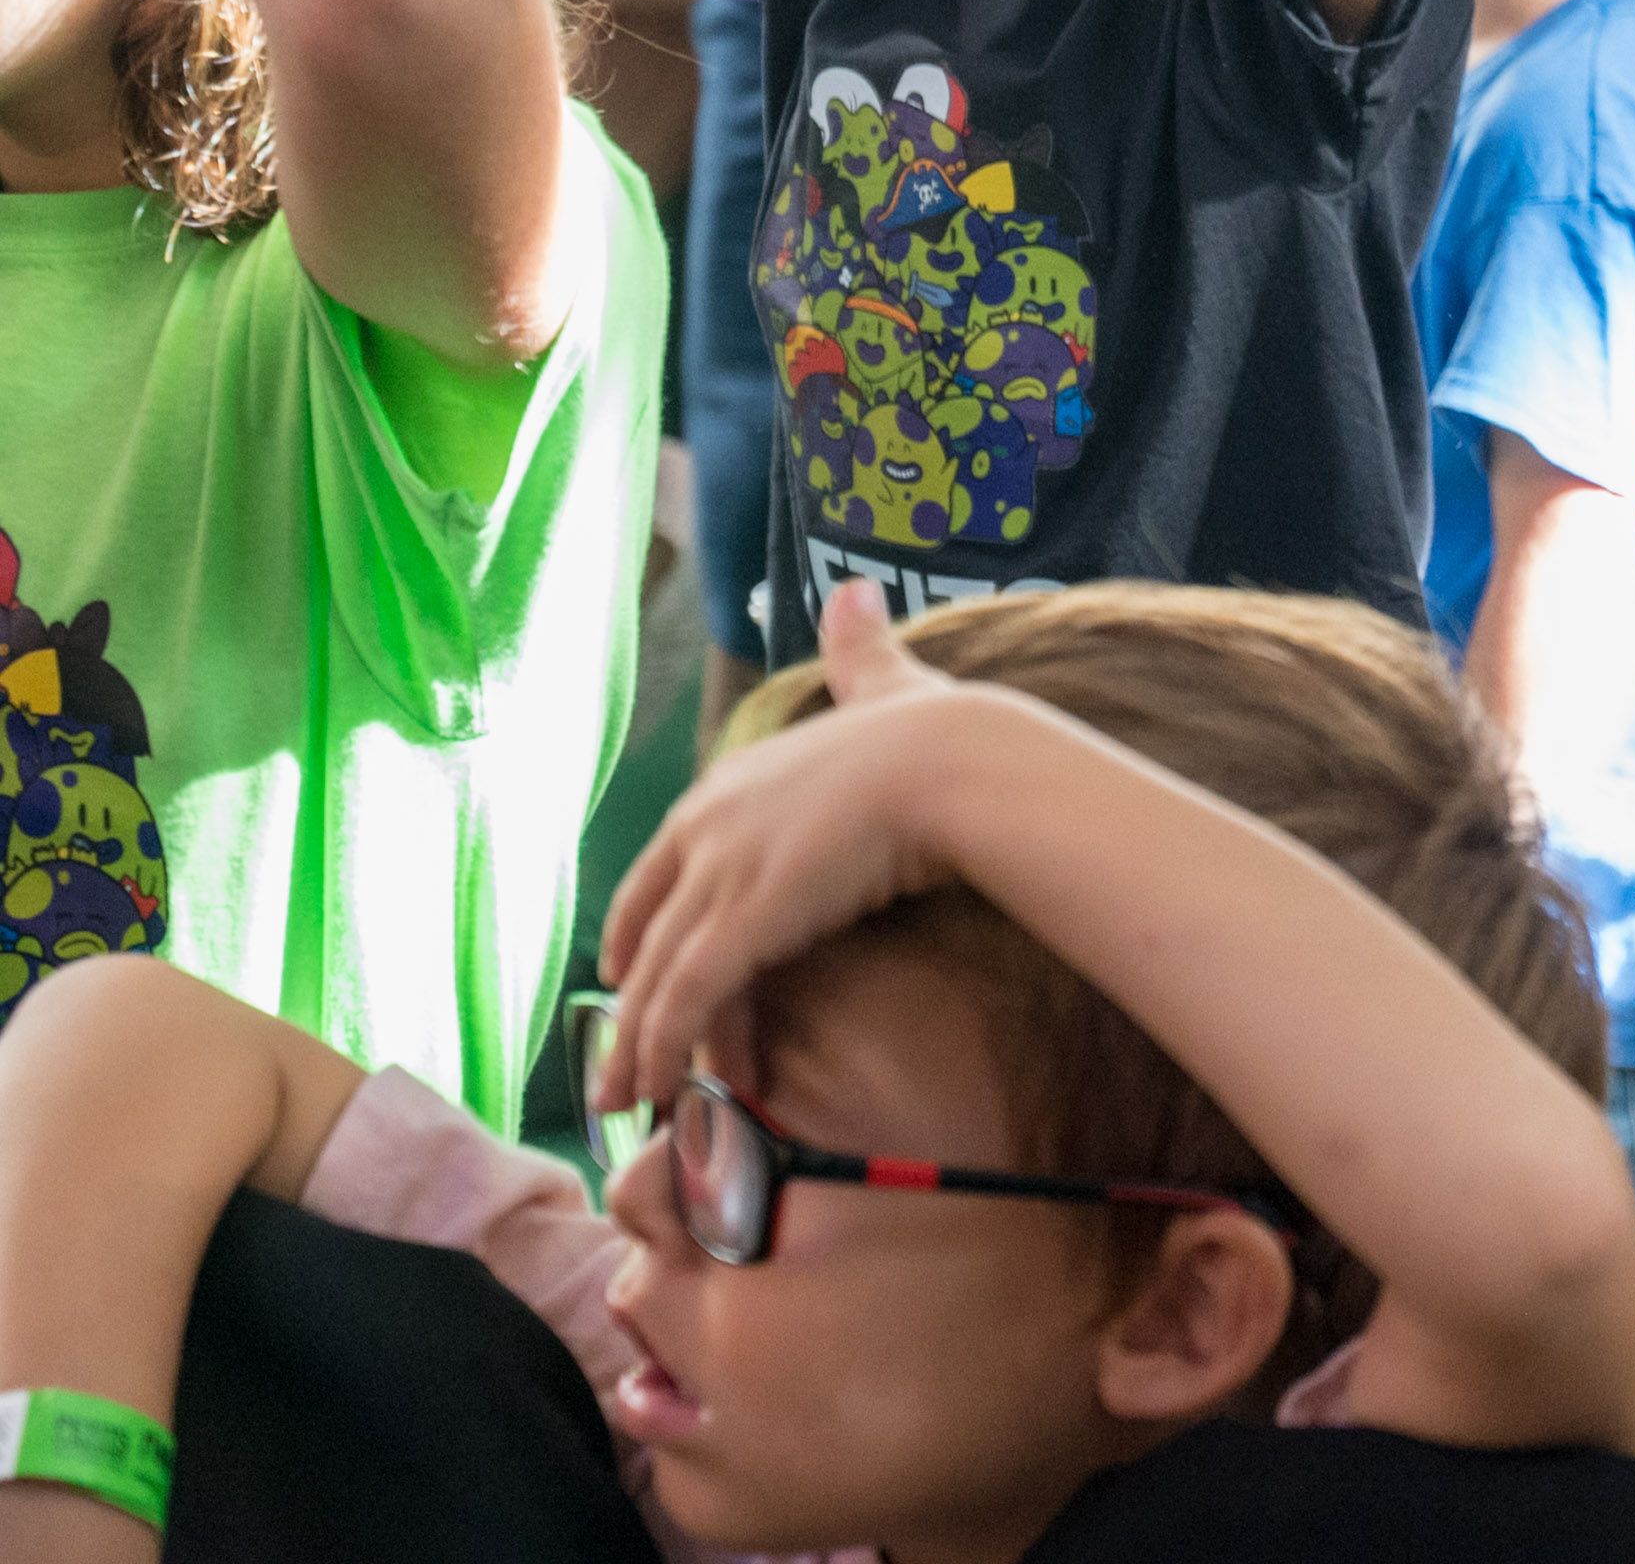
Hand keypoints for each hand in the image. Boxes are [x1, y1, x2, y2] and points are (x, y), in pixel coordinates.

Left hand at [588, 579, 978, 1115]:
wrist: (956, 760)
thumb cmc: (937, 732)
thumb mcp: (884, 685)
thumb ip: (860, 652)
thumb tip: (856, 594)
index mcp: (731, 784)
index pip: (660, 867)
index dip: (643, 923)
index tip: (630, 968)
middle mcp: (708, 826)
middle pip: (648, 929)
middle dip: (630, 1000)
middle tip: (617, 1062)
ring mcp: (721, 870)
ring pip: (660, 974)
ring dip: (642, 1044)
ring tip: (634, 1101)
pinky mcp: (744, 916)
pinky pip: (691, 995)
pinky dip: (672, 1045)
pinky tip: (670, 1090)